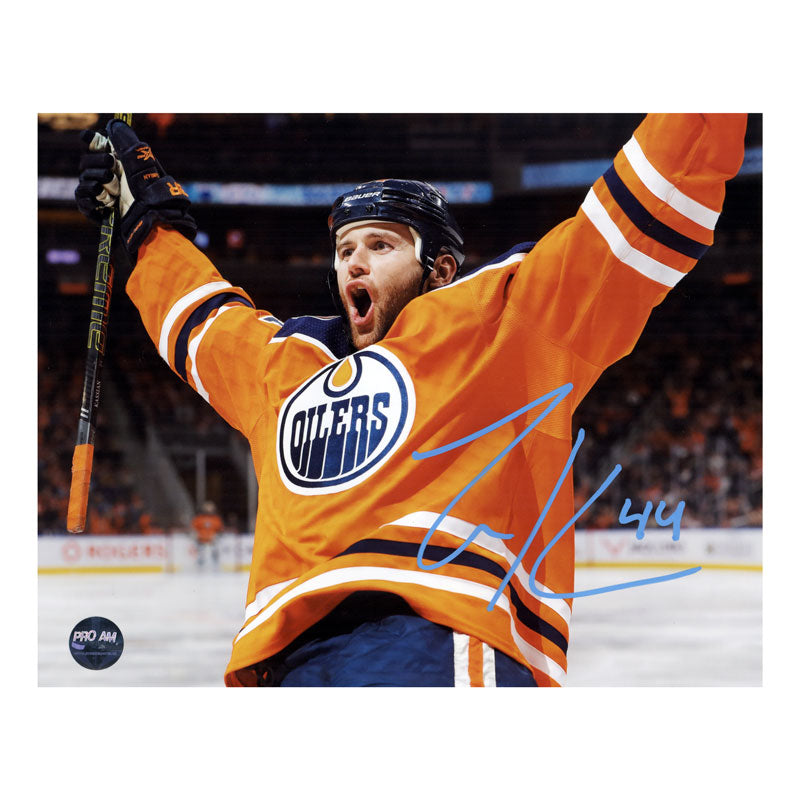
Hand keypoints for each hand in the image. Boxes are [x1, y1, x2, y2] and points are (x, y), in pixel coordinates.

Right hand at [75, 120, 196, 258]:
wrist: (150, 222)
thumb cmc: (151, 195)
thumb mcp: (143, 167)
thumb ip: (129, 145)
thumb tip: (114, 125)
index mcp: (119, 164)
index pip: (97, 147)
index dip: (92, 141)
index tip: (88, 138)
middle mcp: (108, 177)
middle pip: (86, 162)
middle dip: (96, 162)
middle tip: (110, 164)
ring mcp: (101, 194)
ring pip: (84, 179)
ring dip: (94, 179)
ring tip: (109, 185)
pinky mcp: (96, 210)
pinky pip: (81, 198)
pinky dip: (87, 196)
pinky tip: (99, 198)